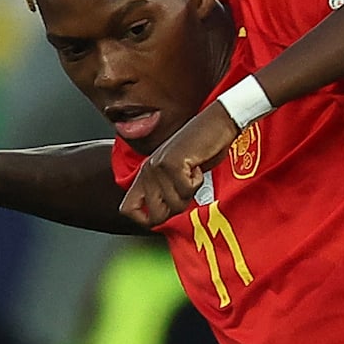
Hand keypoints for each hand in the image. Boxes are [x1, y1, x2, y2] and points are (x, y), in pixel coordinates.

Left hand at [120, 103, 238, 226]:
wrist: (215, 123)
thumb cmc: (201, 149)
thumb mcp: (178, 173)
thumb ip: (167, 191)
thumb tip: (166, 216)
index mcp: (145, 175)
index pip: (127, 210)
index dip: (144, 220)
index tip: (164, 214)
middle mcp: (147, 172)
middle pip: (155, 215)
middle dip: (175, 210)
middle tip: (185, 193)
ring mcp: (157, 167)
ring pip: (174, 204)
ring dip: (190, 194)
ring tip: (192, 174)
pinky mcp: (172, 163)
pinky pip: (186, 190)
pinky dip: (197, 182)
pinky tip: (196, 167)